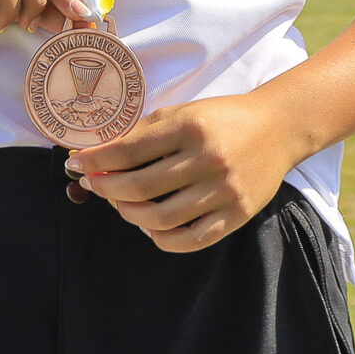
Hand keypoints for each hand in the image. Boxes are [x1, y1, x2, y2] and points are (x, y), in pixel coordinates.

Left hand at [67, 92, 304, 252]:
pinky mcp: (237, 215)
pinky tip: (150, 227)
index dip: (96, 160)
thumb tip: (100, 153)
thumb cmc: (222, 118)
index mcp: (190, 128)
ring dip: (130, 214)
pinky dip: (162, 238)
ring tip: (120, 204)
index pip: (129, 151)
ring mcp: (223, 191)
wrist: (278, 128)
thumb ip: (144, 132)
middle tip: (93, 184)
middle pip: (140, 187)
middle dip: (106, 187)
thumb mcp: (184, 113)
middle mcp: (207, 160)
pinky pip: (191, 240)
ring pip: (160, 218)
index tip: (76, 164)